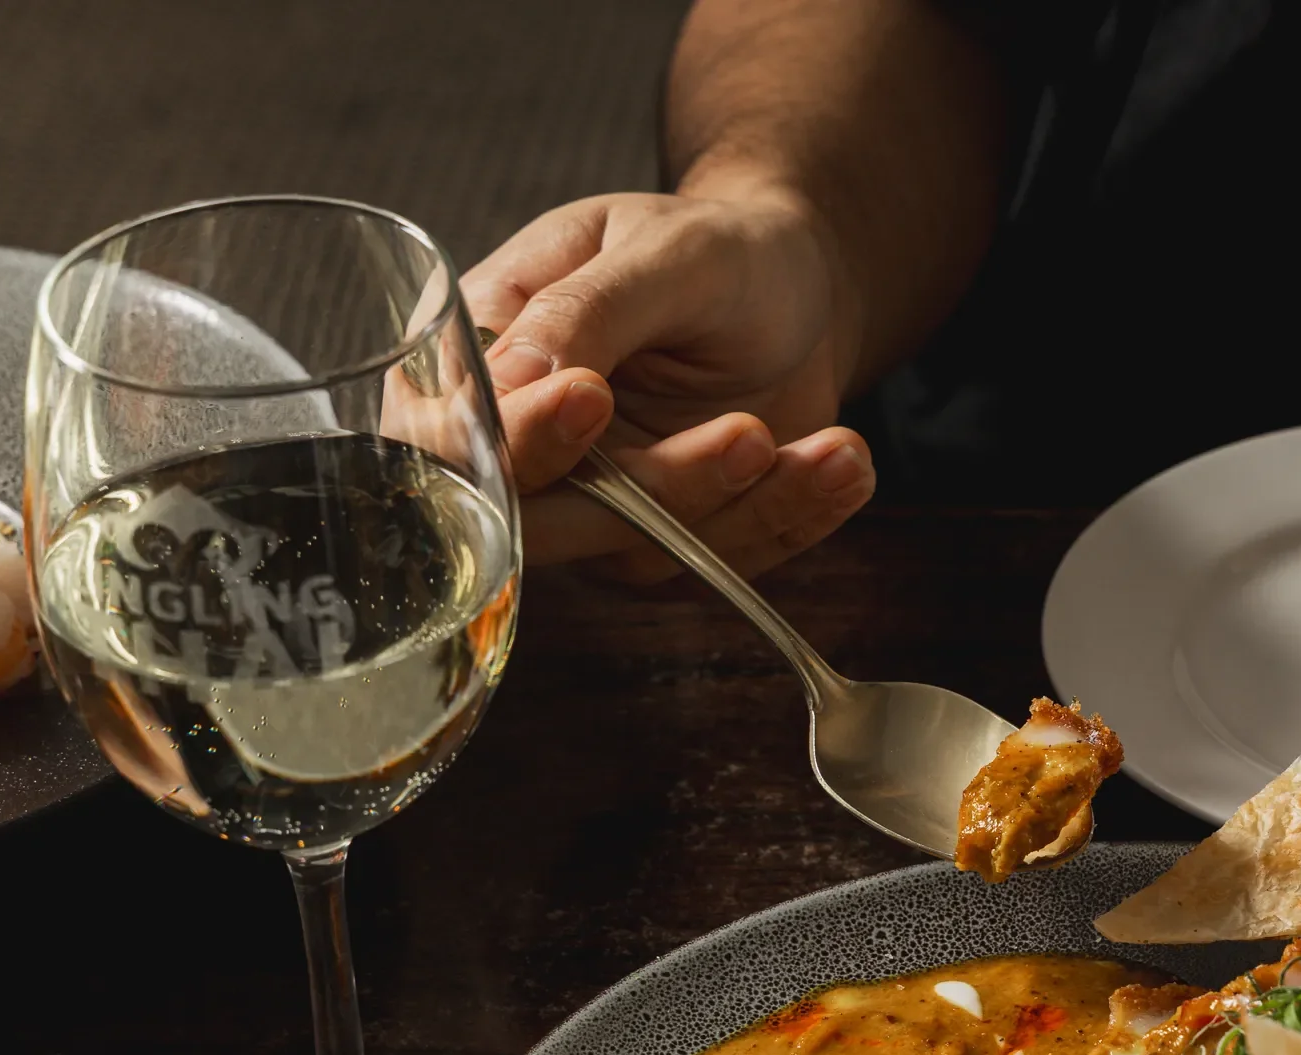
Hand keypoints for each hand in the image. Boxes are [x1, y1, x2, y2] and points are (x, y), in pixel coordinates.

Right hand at [462, 180, 877, 578]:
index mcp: (483, 358)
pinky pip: (719, 560)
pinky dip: (792, 517)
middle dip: (657, 487)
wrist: (796, 288)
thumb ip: (584, 311)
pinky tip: (844, 465)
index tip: (590, 397)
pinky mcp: (666, 538)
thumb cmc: (715, 249)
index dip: (518, 436)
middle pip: (544, 521)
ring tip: (835, 445)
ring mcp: (594, 505)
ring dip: (748, 504)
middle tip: (747, 437)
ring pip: (642, 550)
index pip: (456, 435)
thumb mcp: (659, 251)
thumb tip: (514, 381)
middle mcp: (525, 448)